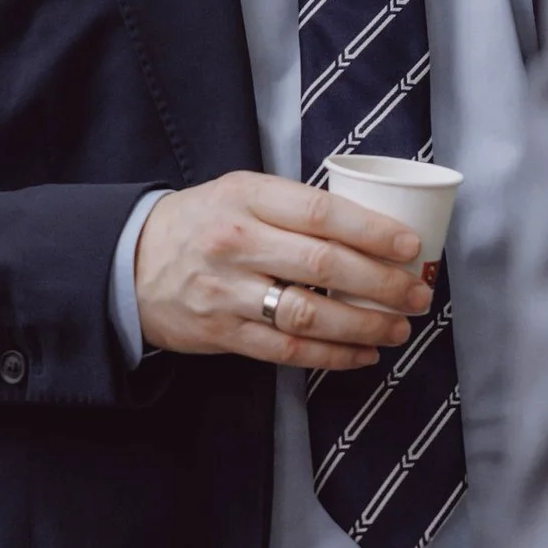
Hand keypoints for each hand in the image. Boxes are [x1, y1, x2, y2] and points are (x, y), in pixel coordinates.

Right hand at [133, 170, 432, 366]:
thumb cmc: (201, 223)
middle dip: (382, 283)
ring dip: (363, 325)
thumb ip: (294, 206)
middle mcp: (237, 243)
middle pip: (324, 265)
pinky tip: (362, 353)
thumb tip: (373, 224)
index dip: (372, 231)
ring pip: (309, 313)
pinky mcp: (223, 333)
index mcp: (247, 197)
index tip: (410, 246)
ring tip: (397, 329)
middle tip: (417, 295)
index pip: (321, 212)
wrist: (129, 263)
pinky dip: (332, 354)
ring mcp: (228, 292)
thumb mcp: (240, 192)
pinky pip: (288, 349)